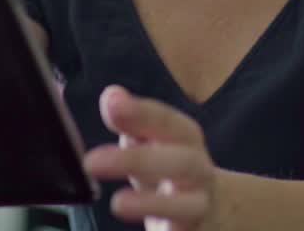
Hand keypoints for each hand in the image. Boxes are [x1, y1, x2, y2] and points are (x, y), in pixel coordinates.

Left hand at [85, 86, 220, 230]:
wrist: (211, 208)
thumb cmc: (168, 166)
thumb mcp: (152, 140)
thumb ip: (132, 120)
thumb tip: (112, 96)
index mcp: (186, 139)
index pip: (168, 121)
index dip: (141, 112)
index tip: (112, 104)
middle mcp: (198, 170)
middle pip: (180, 162)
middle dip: (139, 160)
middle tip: (92, 162)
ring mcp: (197, 206)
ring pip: (185, 206)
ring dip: (151, 204)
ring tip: (118, 203)